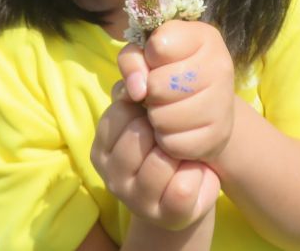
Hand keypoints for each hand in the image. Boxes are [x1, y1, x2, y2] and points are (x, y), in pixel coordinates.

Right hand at [91, 81, 219, 229]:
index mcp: (102, 149)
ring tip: (184, 154)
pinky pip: (183, 187)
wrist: (188, 192)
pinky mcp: (166, 216)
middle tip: (173, 136)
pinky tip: (196, 173)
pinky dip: (197, 175)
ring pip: (160, 161)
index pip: (120, 112)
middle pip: (138, 135)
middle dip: (164, 129)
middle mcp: (112, 177)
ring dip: (180, 152)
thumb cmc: (166, 144)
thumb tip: (136, 84)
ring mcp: (136, 200)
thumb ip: (135, 95)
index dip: (146, 107)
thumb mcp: (147, 117)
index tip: (157, 114)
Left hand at [118, 20, 234, 164]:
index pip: (159, 45)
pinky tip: (177, 129)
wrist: (209, 109)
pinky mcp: (218, 135)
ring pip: (162, 117)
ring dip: (156, 117)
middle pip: (158, 84)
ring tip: (167, 109)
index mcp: (204, 36)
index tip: (157, 62)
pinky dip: (167, 139)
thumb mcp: (148, 55)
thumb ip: (132, 60)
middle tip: (160, 91)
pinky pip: (172, 143)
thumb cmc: (170, 73)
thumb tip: (136, 90)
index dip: (149, 57)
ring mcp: (223, 102)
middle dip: (150, 91)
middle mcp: (220, 65)